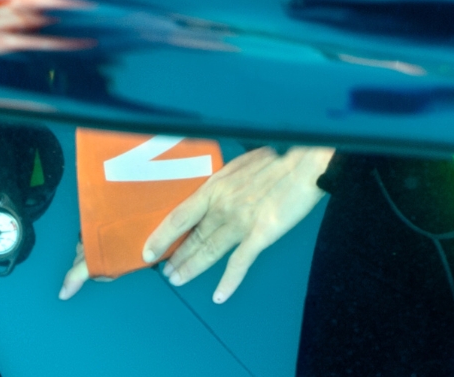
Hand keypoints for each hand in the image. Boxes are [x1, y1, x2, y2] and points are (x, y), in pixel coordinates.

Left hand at [148, 146, 331, 303]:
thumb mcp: (240, 164)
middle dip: (177, 257)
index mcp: (215, 187)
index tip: (148, 251)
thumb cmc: (277, 158)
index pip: (178, 217)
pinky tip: (219, 295)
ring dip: (192, 268)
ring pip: (210, 251)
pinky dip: (228, 281)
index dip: (161, 236)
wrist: (304, 163)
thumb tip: (215, 191)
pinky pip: (240, 263)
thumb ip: (224, 182)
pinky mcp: (260, 235)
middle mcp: (222, 206)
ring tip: (178, 280)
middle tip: (166, 272)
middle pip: (193, 238)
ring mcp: (240, 222)